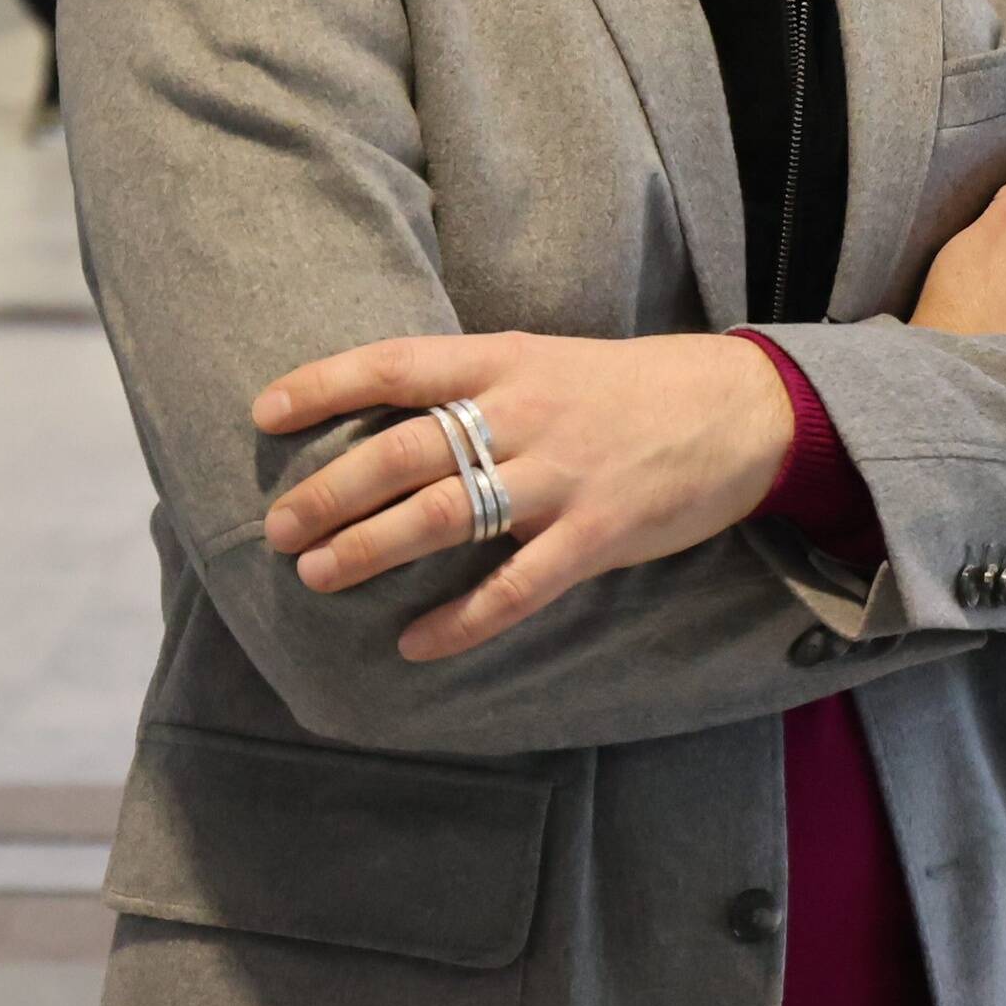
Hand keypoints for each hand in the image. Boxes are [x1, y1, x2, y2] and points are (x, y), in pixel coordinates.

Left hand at [253, 332, 796, 663]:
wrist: (740, 408)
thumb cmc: (627, 388)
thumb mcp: (545, 362)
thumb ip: (475, 388)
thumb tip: (385, 420)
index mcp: (505, 361)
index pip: (397, 365)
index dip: (326, 385)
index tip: (265, 413)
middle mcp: (524, 413)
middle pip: (405, 450)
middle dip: (331, 491)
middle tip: (278, 528)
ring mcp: (560, 476)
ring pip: (445, 513)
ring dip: (370, 548)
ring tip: (317, 574)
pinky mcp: (597, 534)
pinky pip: (515, 587)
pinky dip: (460, 620)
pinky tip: (415, 644)